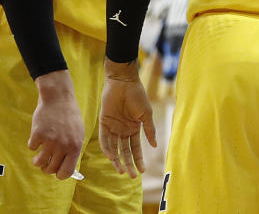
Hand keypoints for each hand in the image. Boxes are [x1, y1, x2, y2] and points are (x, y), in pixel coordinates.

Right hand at [29, 70, 84, 179]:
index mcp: (75, 146)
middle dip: (46, 168)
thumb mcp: (78, 132)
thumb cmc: (69, 116)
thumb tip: (66, 169)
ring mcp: (50, 140)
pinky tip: (37, 137)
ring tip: (38, 156)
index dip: (59, 174)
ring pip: (39, 162)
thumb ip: (73, 149)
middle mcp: (64, 145)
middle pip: (51, 169)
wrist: (58, 98)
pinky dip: (33, 144)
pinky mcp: (38, 134)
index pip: (66, 172)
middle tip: (45, 163)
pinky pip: (32, 148)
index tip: (55, 171)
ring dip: (37, 161)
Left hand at [99, 59, 156, 177]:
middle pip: (125, 151)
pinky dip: (107, 148)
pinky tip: (112, 157)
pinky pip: (104, 139)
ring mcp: (113, 127)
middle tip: (131, 176)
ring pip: (114, 148)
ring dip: (117, 160)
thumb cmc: (137, 95)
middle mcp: (123, 130)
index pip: (135, 148)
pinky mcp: (103, 123)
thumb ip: (149, 130)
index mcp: (134, 129)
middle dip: (128, 164)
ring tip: (121, 170)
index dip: (138, 159)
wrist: (124, 82)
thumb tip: (154, 146)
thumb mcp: (146, 114)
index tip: (142, 171)